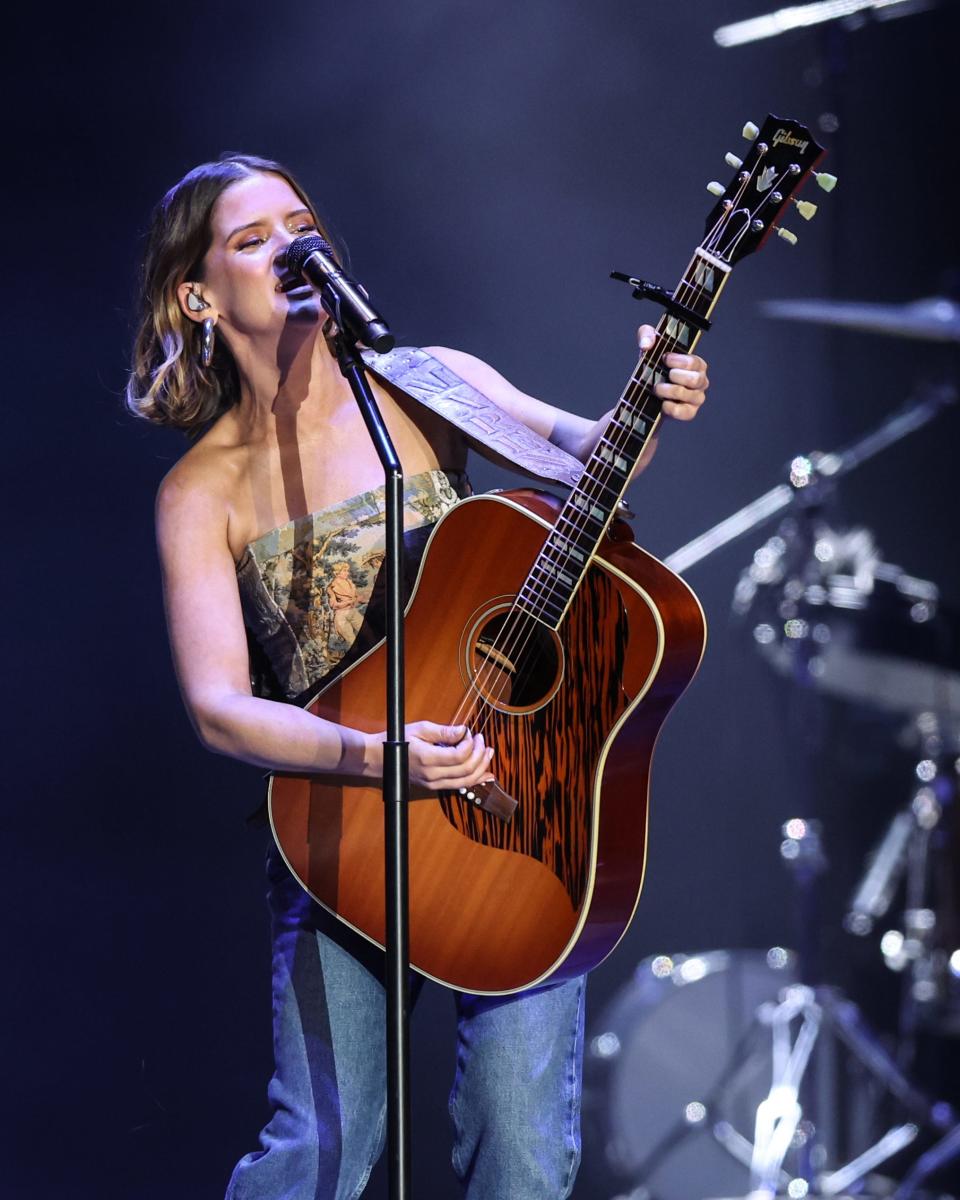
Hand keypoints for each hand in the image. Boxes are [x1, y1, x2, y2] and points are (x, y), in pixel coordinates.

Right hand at [364, 722, 494, 790]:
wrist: (381, 759)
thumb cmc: (399, 740)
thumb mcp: (420, 729)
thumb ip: (444, 732)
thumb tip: (464, 731)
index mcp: (428, 759)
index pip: (459, 755)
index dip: (470, 743)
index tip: (470, 732)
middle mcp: (432, 775)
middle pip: (467, 770)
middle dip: (480, 754)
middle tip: (482, 739)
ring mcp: (433, 784)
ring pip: (466, 781)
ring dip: (481, 767)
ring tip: (488, 752)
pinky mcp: (435, 787)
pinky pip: (460, 786)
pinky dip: (475, 780)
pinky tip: (486, 773)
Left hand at [637, 323, 708, 421]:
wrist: (646, 394)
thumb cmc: (653, 367)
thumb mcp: (648, 346)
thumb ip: (646, 335)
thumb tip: (647, 345)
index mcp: (696, 364)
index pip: (695, 362)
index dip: (679, 361)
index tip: (664, 359)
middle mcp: (700, 381)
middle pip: (695, 379)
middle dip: (675, 377)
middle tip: (663, 376)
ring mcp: (696, 398)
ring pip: (688, 395)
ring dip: (669, 391)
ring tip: (657, 388)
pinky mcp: (689, 413)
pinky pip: (685, 412)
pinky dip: (672, 408)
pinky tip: (662, 403)